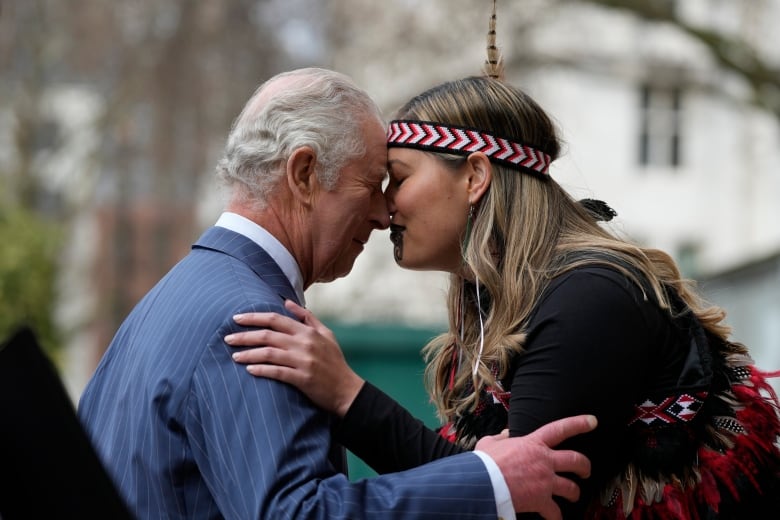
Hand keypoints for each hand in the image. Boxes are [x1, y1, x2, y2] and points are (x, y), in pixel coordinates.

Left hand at [226, 300, 364, 416]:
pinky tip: (249, 370)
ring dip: (249, 354)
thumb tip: (287, 302)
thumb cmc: (334, 361)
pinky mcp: (303, 379)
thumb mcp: (326, 334)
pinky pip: (277, 372)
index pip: (275, 319)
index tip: (236, 319)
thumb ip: (306, 318)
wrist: (347, 389)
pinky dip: (261, 370)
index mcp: (308, 332)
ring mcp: (304, 361)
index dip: (254, 317)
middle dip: (245, 336)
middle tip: (227, 338)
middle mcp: (304, 344)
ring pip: (269, 353)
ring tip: (234, 356)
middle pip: (268, 335)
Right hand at [475, 415, 595, 518]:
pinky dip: (556, 517)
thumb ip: (501, 438)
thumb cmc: (485, 462)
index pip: (561, 429)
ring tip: (574, 496)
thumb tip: (505, 435)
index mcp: (534, 443)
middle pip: (576, 460)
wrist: (484, 483)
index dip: (579, 423)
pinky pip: (555, 512)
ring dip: (575, 493)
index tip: (593, 421)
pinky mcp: (542, 500)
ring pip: (571, 487)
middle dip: (584, 466)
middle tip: (585, 471)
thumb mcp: (490, 443)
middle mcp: (545, 461)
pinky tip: (556, 519)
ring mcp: (546, 481)